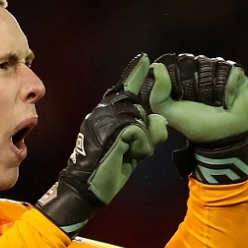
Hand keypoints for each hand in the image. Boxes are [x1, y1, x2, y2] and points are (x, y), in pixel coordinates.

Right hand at [35, 54, 167, 237]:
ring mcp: (105, 119)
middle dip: (144, 129)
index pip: (122, 91)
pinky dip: (141, 147)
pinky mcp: (113, 129)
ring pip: (141, 119)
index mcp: (103, 115)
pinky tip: (129, 157)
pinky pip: (140, 131)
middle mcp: (102, 113)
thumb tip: (161, 121)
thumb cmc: (107, 171)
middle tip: (132, 151)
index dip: (134, 75)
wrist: (87, 188)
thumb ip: (146, 134)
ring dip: (142, 142)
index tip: (145, 59)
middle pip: (138, 106)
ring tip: (128, 156)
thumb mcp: (132, 150)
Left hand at [141, 53, 247, 183]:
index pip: (175, 62)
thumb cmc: (193, 122)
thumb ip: (157, 92)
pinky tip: (226, 101)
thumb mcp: (167, 111)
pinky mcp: (237, 73)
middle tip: (198, 99)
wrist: (221, 134)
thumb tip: (157, 66)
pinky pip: (230, 70)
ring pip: (212, 63)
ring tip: (213, 100)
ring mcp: (218, 69)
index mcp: (180, 75)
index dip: (176, 76)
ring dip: (211, 86)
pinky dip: (228, 88)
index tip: (179, 94)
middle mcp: (199, 68)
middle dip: (193, 82)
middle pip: (193, 61)